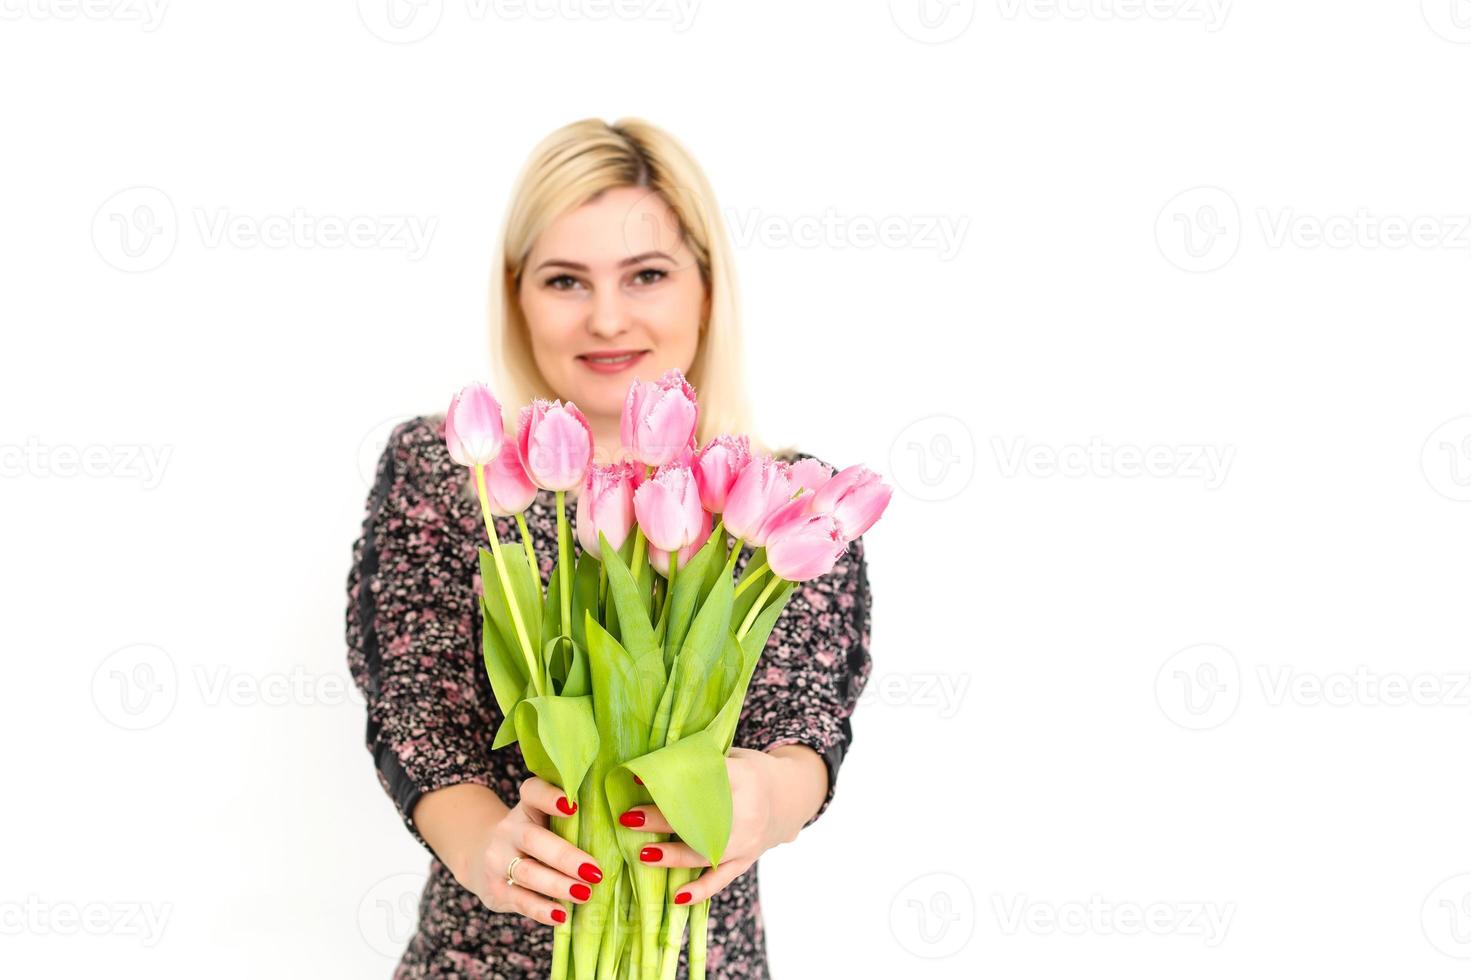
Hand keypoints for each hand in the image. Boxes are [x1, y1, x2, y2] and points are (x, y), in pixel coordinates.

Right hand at [454, 776, 605, 927]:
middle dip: (565, 857)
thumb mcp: (544, 821)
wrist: (481, 856)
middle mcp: (509, 830)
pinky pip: (520, 900)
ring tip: (585, 894)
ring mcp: (498, 860)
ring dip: (558, 885)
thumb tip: (623, 833)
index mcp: (526, 807)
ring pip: (527, 872)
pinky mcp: (495, 889)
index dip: (550, 796)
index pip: (532, 792)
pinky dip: (542, 909)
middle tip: (595, 871)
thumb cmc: (533, 837)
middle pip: (533, 839)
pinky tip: (561, 915)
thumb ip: (572, 822)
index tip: (572, 806)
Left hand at [617, 747, 796, 903]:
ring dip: (673, 855)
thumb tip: (652, 764)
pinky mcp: (746, 860)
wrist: (790, 797)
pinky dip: (699, 890)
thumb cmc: (750, 772)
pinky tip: (677, 897)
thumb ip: (701, 761)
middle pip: (701, 819)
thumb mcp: (732, 754)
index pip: (702, 777)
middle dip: (662, 820)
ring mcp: (749, 840)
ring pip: (707, 852)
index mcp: (744, 775)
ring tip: (644, 854)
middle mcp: (749, 811)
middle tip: (630, 817)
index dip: (670, 778)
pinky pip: (721, 879)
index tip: (637, 776)